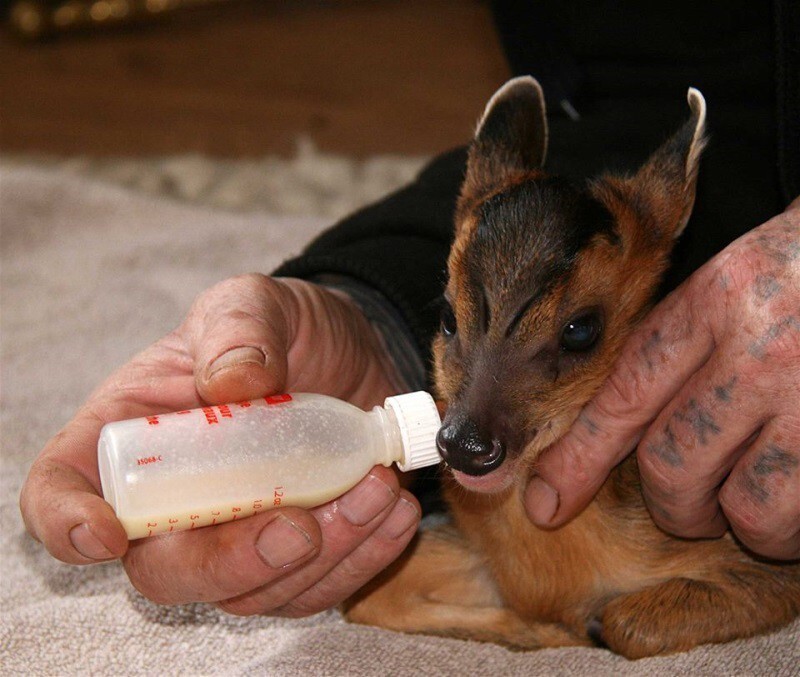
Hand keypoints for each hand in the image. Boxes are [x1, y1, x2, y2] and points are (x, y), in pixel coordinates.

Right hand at [20, 275, 420, 615]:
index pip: (62, 489)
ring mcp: (237, 532)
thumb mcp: (257, 302)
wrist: (352, 352)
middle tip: (298, 526)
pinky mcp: (298, 550)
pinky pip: (314, 586)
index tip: (107, 532)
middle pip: (165, 570)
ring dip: (319, 556)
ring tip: (375, 490)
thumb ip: (239, 327)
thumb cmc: (285, 329)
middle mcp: (176, 498)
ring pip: (251, 590)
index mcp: (133, 434)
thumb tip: (233, 379)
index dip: (67, 521)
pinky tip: (393, 512)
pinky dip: (359, 559)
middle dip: (230, 562)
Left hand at [524, 199, 799, 559]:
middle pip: (672, 464)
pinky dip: (791, 525)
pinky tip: (796, 496)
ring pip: (746, 509)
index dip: (578, 459)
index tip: (545, 501)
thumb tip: (629, 415)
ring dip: (743, 524)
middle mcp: (761, 349)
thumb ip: (688, 337)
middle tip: (690, 508)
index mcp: (718, 299)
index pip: (623, 394)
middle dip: (674, 505)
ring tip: (754, 505)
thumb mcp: (744, 277)